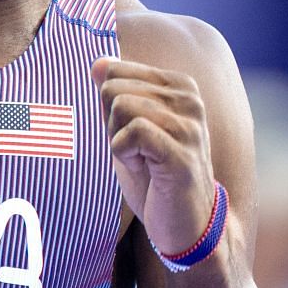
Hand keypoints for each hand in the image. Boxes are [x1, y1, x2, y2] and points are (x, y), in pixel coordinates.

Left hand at [91, 57, 217, 253]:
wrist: (187, 225)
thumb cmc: (156, 178)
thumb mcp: (129, 130)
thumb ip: (115, 95)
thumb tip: (98, 62)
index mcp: (179, 85)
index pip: (115, 71)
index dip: (109, 108)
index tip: (133, 135)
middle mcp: (189, 98)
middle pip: (114, 88)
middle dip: (112, 124)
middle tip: (137, 152)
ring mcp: (189, 124)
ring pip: (121, 107)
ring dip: (119, 142)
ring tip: (144, 162)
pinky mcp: (181, 151)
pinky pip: (131, 133)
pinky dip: (124, 154)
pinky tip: (145, 169)